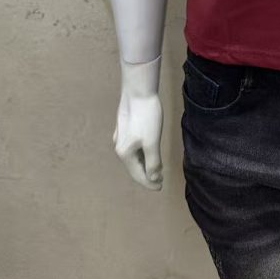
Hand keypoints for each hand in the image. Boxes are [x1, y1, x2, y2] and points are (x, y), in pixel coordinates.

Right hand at [112, 55, 163, 189]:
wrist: (138, 91)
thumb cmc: (146, 117)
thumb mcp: (152, 142)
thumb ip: (153, 162)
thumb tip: (154, 179)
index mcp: (125, 153)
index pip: (138, 174)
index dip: (150, 182)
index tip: (160, 187)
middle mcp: (119, 147)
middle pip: (134, 166)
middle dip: (146, 175)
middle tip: (159, 181)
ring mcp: (121, 137)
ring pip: (133, 156)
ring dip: (144, 164)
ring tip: (155, 169)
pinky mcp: (125, 128)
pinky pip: (133, 147)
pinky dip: (141, 154)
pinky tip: (147, 152)